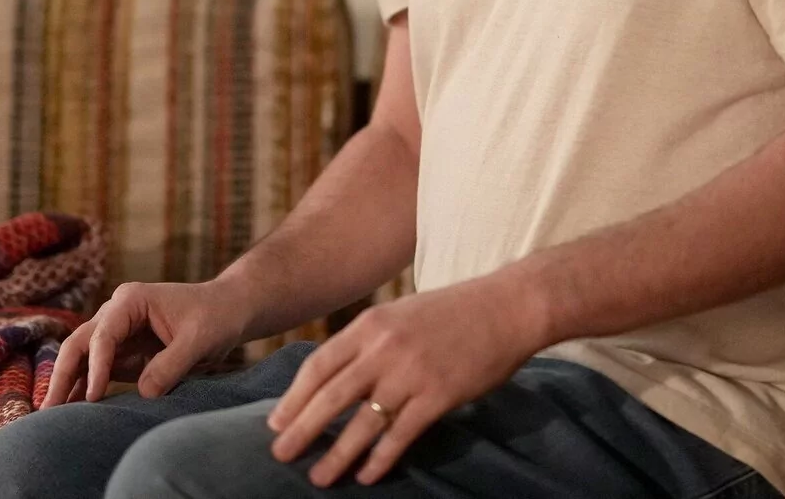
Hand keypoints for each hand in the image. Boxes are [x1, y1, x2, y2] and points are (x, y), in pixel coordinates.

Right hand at [41, 279, 249, 406]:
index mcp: (131, 300)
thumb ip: (172, 364)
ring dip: (65, 385)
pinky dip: (82, 390)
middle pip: (78, 344)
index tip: (94, 396)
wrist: (228, 310)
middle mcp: (115, 313)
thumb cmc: (216, 317)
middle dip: (62, 376)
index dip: (96, 366)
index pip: (103, 335)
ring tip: (48, 418)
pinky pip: (95, 372)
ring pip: (80, 359)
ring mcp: (116, 334)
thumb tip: (144, 393)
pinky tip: (68, 413)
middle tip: (47, 410)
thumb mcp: (199, 340)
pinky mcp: (123, 354)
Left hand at [264, 279, 545, 487]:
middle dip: (302, 429)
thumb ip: (369, 342)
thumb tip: (336, 379)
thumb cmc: (454, 312)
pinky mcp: (439, 395)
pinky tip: (367, 476)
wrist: (507, 307)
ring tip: (318, 477)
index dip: (294, 397)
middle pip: (331, 396)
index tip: (276, 422)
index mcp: (371, 324)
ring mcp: (412, 372)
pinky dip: (380, 458)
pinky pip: (401, 434)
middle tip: (280, 455)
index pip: (319, 365)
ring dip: (337, 454)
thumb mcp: (401, 315)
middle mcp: (384, 347)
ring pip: (363, 422)